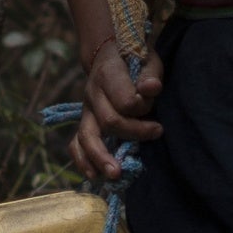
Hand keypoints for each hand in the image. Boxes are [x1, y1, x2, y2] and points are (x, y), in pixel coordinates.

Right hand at [73, 43, 162, 179]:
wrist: (109, 56)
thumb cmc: (134, 60)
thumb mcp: (147, 60)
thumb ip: (150, 74)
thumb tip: (151, 88)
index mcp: (107, 74)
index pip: (123, 100)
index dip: (141, 107)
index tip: (152, 106)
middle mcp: (92, 93)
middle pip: (109, 121)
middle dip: (133, 132)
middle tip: (156, 133)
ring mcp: (86, 110)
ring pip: (87, 136)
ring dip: (100, 157)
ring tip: (115, 174)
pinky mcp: (85, 123)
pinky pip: (76, 144)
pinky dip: (82, 161)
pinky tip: (94, 176)